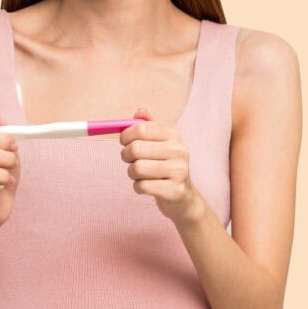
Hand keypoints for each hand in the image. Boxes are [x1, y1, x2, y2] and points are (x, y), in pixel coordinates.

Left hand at [120, 107, 206, 223]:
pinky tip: (147, 186)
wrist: (183, 197)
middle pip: (135, 149)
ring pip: (137, 168)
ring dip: (131, 173)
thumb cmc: (164, 165)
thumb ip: (148, 126)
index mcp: (173, 135)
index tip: (124, 142)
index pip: (140, 129)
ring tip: (140, 174)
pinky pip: (142, 186)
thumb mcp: (159, 143)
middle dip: (125, 156)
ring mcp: (179, 171)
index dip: (125, 136)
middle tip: (130, 160)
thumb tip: (140, 111)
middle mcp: (179, 151)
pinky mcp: (175, 191)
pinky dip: (138, 187)